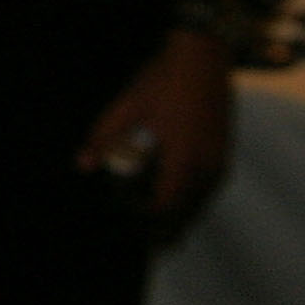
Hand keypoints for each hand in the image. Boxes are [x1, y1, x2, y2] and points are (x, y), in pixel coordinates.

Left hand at [78, 30, 234, 228]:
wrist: (203, 55)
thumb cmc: (163, 79)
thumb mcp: (128, 107)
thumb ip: (104, 138)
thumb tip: (81, 164)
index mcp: (183, 157)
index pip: (165, 205)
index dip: (147, 220)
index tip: (129, 223)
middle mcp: (207, 165)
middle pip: (187, 211)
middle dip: (168, 229)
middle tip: (155, 249)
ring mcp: (219, 159)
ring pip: (201, 202)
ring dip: (182, 216)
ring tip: (165, 233)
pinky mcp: (223, 152)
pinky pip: (208, 188)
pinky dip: (192, 199)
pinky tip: (178, 200)